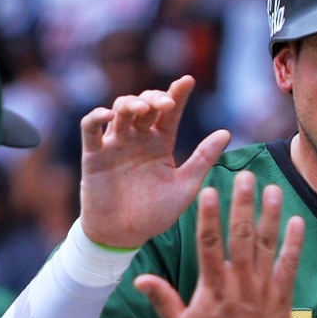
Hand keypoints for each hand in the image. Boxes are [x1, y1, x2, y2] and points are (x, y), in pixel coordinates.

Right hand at [80, 75, 230, 249]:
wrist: (124, 236)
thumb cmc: (155, 213)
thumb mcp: (185, 186)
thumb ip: (203, 159)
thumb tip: (227, 132)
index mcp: (161, 144)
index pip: (171, 113)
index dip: (178, 94)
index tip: (188, 81)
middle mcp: (138, 139)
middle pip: (145, 105)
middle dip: (155, 98)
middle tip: (166, 104)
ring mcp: (115, 145)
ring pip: (119, 110)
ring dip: (130, 103)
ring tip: (142, 109)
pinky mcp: (93, 155)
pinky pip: (90, 129)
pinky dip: (96, 117)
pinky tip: (108, 115)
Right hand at [134, 172, 304, 317]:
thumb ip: (162, 300)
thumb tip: (138, 278)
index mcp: (213, 287)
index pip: (208, 244)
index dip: (209, 216)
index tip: (210, 191)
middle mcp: (239, 282)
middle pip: (241, 236)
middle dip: (243, 204)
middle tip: (245, 176)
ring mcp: (262, 288)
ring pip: (267, 246)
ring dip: (270, 216)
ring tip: (272, 189)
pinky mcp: (282, 298)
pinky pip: (290, 267)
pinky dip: (294, 245)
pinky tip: (298, 222)